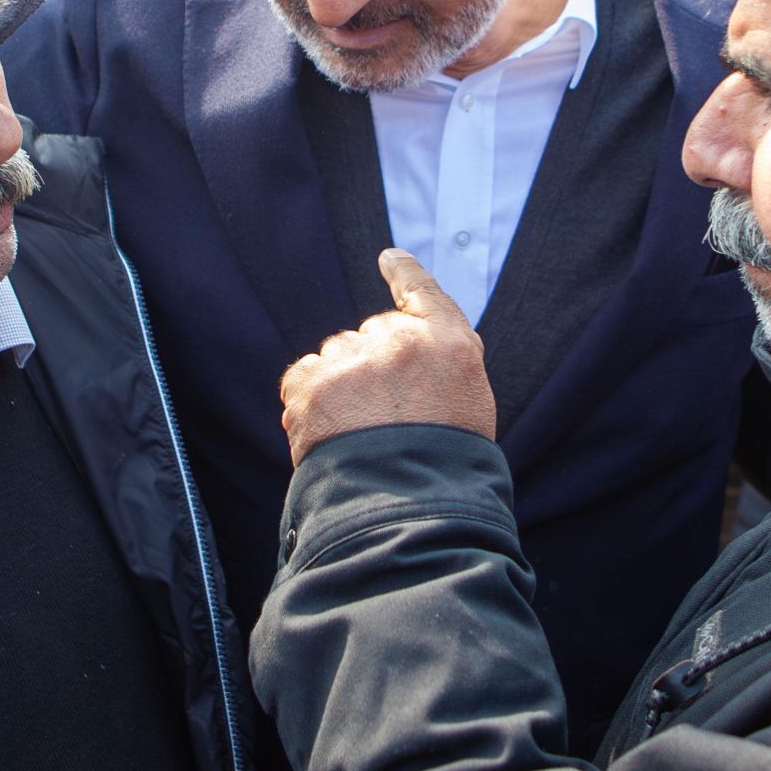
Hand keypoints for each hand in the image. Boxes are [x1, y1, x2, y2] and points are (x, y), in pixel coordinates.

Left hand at [278, 249, 495, 466]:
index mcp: (451, 345)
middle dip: (372, 368)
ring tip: (359, 433)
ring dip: (341, 385)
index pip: (425, 295)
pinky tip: (326, 427)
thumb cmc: (445, 468)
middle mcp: (402, 342)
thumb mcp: (468, 408)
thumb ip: (440, 366)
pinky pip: (302, 374)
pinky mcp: (314, 383)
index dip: (406, 275)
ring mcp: (356, 360)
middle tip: (384, 419)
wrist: (409, 511)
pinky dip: (308, 397)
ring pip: (336, 355)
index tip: (390, 259)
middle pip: (373, 335)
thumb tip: (404, 341)